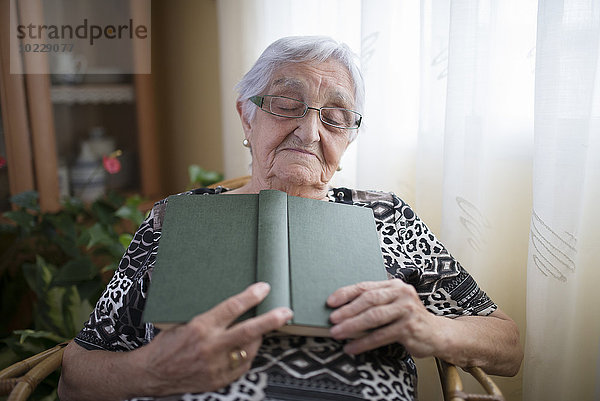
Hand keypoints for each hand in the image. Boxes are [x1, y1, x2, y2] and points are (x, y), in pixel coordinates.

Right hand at [140, 282, 291, 395]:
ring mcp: (215, 366)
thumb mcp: (182, 320)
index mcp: (200, 327)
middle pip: (248, 331)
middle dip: (270, 320)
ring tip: (262, 329)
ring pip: (249, 350)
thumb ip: (207, 314)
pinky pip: (242, 366)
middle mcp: (210, 347)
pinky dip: (247, 355)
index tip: (264, 288)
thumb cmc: (167, 343)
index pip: (231, 308)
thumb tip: (231, 301)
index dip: (250, 297)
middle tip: (286, 312)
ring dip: (258, 338)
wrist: (152, 373)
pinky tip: (247, 348)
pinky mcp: (218, 380)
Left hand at [328, 279, 445, 356]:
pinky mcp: (409, 328)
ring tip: (337, 333)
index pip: (365, 286)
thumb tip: (341, 310)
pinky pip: (380, 336)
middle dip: (347, 311)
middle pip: (368, 300)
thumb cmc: (408, 318)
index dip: (345, 294)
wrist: (437, 333)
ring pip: (373, 317)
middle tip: (332, 319)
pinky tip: (352, 348)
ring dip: (352, 326)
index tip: (330, 302)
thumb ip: (374, 303)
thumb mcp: (393, 305)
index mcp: (394, 285)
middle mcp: (401, 294)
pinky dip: (363, 342)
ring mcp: (406, 310)